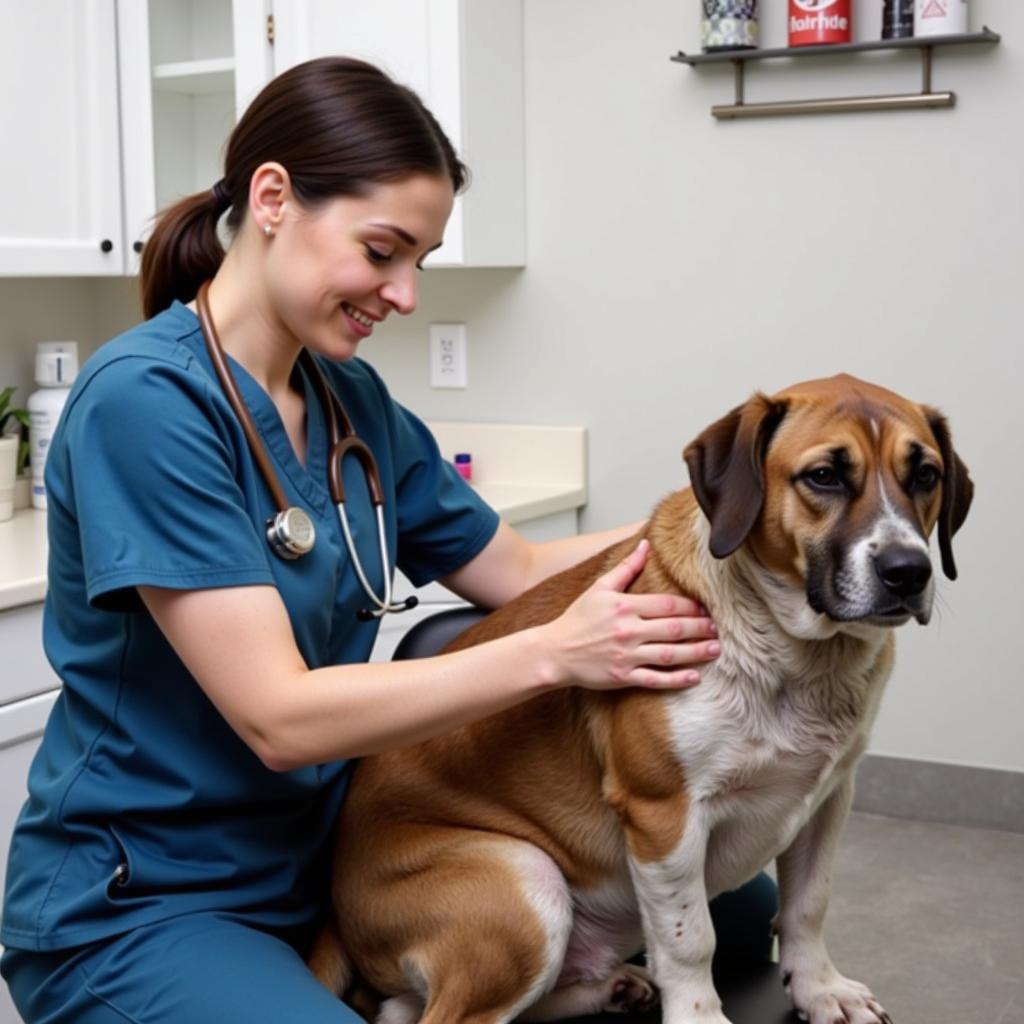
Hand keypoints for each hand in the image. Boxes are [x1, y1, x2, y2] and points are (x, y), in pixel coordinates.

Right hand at [537, 539, 718, 690]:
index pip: (665, 604)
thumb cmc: (576, 619)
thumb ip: (626, 568)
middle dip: (699, 628)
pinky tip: (695, 676)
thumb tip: (646, 544)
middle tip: (719, 628)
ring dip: (696, 652)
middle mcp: (627, 630)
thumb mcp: (599, 588)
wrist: (553, 651)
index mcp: (624, 606)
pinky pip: (655, 679)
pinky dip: (676, 679)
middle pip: (673, 628)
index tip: (706, 607)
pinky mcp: (622, 677)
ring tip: (715, 649)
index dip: (689, 606)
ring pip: (669, 654)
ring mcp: (626, 655)